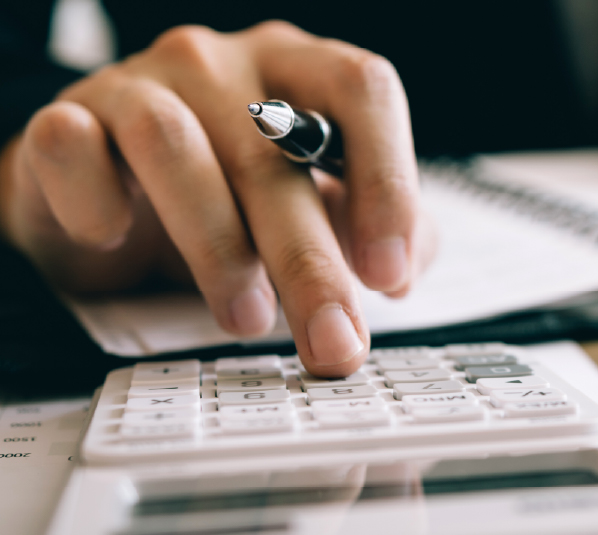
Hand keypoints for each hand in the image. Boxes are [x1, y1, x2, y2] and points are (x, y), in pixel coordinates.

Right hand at [0, 21, 434, 375]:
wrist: (109, 188)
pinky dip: (96, 200)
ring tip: (243, 318)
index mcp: (293, 72)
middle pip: (276, 152)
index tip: (389, 275)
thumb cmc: (221, 196)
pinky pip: (75, 147)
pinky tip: (114, 239)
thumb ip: (366, 225)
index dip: (387, 182)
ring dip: (216, 247)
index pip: (362, 91)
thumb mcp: (308, 206)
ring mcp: (139, 85)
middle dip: (310, 264)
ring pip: (177, 147)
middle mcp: (220, 67)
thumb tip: (405, 268)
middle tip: (332, 342)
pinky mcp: (68, 120)